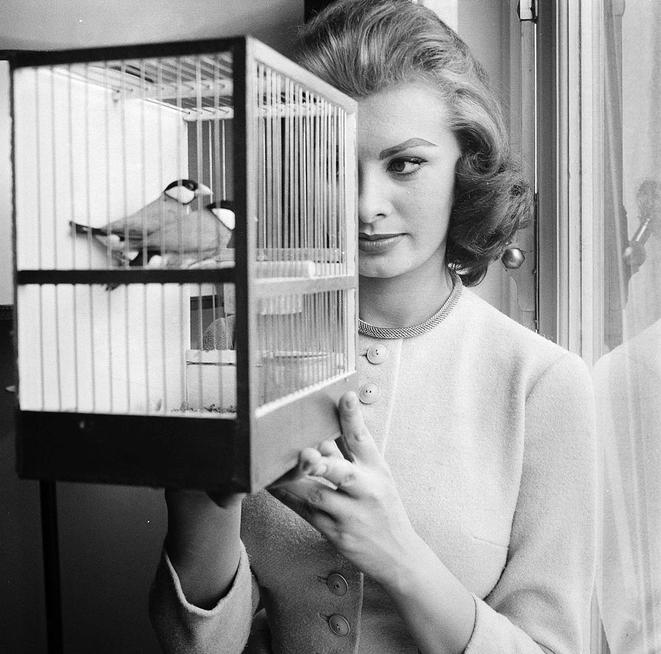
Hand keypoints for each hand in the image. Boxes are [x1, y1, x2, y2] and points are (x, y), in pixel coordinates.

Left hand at [270, 391, 418, 585]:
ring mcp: (350, 514)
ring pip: (317, 495)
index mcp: (377, 471)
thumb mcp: (377, 477)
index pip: (363, 440)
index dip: (354, 417)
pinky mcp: (335, 533)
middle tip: (307, 452)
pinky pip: (305, 513)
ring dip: (295, 480)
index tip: (346, 396)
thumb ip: (351, 454)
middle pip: (343, 472)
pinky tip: (271, 485)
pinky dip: (287, 497)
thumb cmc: (383, 509)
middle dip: (324, 462)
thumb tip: (325, 429)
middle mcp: (365, 490)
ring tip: (275, 467)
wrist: (398, 555)